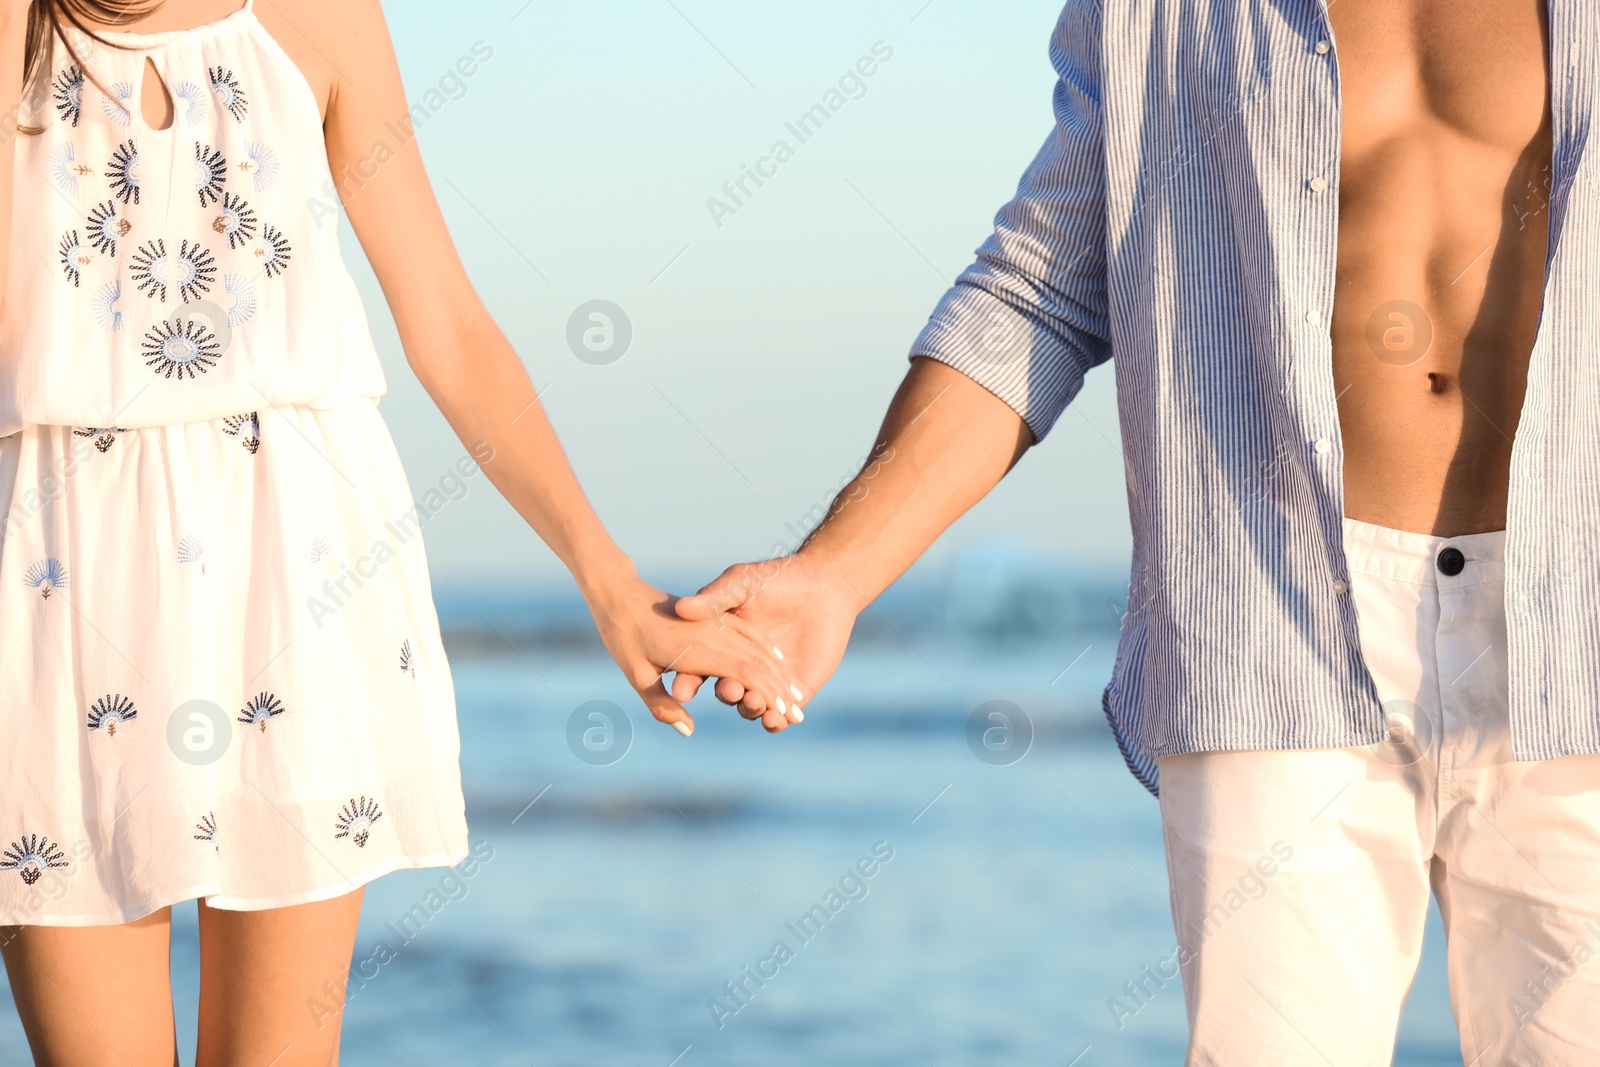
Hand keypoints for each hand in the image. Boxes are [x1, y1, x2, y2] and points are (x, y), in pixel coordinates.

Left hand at [585, 572, 796, 737]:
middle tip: (798, 714)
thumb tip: (688, 731)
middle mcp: (712, 634)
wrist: (619, 591)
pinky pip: (747, 631)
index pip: (744, 673)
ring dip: (778, 672)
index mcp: (695, 649)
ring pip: (756, 646)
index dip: (767, 694)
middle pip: (757, 662)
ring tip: (796, 694)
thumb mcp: (636, 675)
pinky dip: (765, 648)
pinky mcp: (715, 614)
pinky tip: (778, 660)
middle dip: (780, 689)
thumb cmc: (622, 635)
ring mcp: (715, 622)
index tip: (784, 714)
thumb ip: (662, 705)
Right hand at [672, 552, 860, 732]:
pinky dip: (775, 722)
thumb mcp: (741, 583)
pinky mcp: (795, 692)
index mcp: (721, 646)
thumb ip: (714, 598)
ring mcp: (767, 683)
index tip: (681, 690)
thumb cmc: (778, 578)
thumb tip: (681, 608)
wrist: (824, 585)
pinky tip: (775, 719)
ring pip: (750, 706)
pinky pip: (780, 717)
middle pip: (725, 690)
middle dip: (725, 693)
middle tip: (729, 689)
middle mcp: (740, 668)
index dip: (688, 681)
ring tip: (755, 701)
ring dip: (750, 708)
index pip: (699, 669)